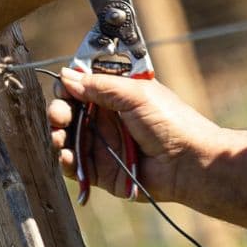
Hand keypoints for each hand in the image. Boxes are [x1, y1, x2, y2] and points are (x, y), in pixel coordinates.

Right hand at [48, 68, 223, 201]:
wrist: (189, 163)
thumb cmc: (170, 122)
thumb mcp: (135, 94)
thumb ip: (99, 86)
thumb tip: (66, 75)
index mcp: (115, 95)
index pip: (81, 86)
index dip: (68, 86)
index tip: (62, 89)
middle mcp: (105, 118)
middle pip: (68, 111)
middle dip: (58, 111)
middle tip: (59, 115)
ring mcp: (101, 144)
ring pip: (66, 137)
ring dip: (57, 134)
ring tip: (59, 136)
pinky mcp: (100, 170)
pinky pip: (74, 164)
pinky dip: (65, 160)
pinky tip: (66, 155)